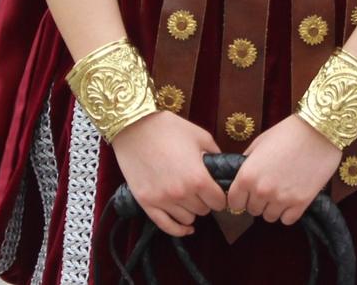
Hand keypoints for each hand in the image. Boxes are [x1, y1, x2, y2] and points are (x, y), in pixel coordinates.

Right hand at [108, 111, 227, 237]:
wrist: (134, 126)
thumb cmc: (168, 128)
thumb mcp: (200, 136)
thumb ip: (215, 155)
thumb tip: (223, 169)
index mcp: (198, 177)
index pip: (219, 202)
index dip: (220, 196)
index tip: (217, 190)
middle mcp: (181, 193)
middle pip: (204, 210)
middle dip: (205, 200)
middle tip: (200, 188)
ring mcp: (162, 200)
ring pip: (187, 218)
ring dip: (191, 210)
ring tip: (188, 196)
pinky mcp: (146, 203)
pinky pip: (166, 226)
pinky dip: (178, 229)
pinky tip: (185, 227)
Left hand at [227, 116, 340, 224]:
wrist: (319, 131)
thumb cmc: (288, 132)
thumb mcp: (260, 142)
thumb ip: (246, 162)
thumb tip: (239, 177)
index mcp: (247, 175)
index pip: (234, 202)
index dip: (240, 198)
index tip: (246, 194)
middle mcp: (261, 190)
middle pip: (252, 210)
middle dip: (258, 200)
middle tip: (269, 186)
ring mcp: (281, 198)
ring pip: (269, 217)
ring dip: (273, 207)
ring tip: (282, 190)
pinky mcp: (301, 203)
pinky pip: (287, 220)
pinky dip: (289, 212)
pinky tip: (293, 196)